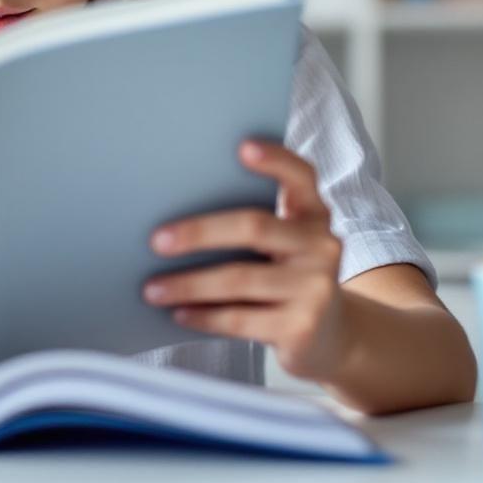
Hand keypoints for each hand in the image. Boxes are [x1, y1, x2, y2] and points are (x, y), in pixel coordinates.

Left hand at [142, 140, 349, 381]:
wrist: (330, 335)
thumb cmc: (287, 276)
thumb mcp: (285, 244)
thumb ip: (254, 223)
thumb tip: (173, 213)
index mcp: (314, 214)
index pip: (301, 176)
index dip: (275, 160)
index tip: (242, 147)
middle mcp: (322, 245)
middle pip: (254, 227)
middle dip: (198, 232)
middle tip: (156, 240)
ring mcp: (316, 287)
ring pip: (239, 279)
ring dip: (188, 284)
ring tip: (152, 289)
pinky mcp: (302, 327)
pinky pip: (240, 319)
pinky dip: (203, 316)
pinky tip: (178, 313)